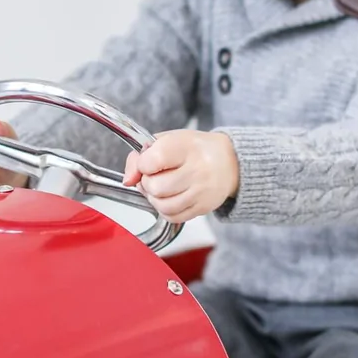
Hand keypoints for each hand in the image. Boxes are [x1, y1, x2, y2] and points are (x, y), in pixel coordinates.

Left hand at [123, 130, 238, 222]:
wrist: (229, 162)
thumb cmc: (194, 149)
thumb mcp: (167, 141)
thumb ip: (140, 156)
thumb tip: (128, 180)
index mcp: (185, 147)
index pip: (152, 161)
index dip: (142, 165)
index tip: (147, 162)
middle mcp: (197, 169)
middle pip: (156, 187)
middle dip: (147, 183)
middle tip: (153, 177)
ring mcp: (202, 191)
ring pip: (163, 205)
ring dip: (154, 198)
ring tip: (160, 188)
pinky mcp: (204, 207)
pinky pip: (173, 217)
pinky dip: (165, 209)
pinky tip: (170, 198)